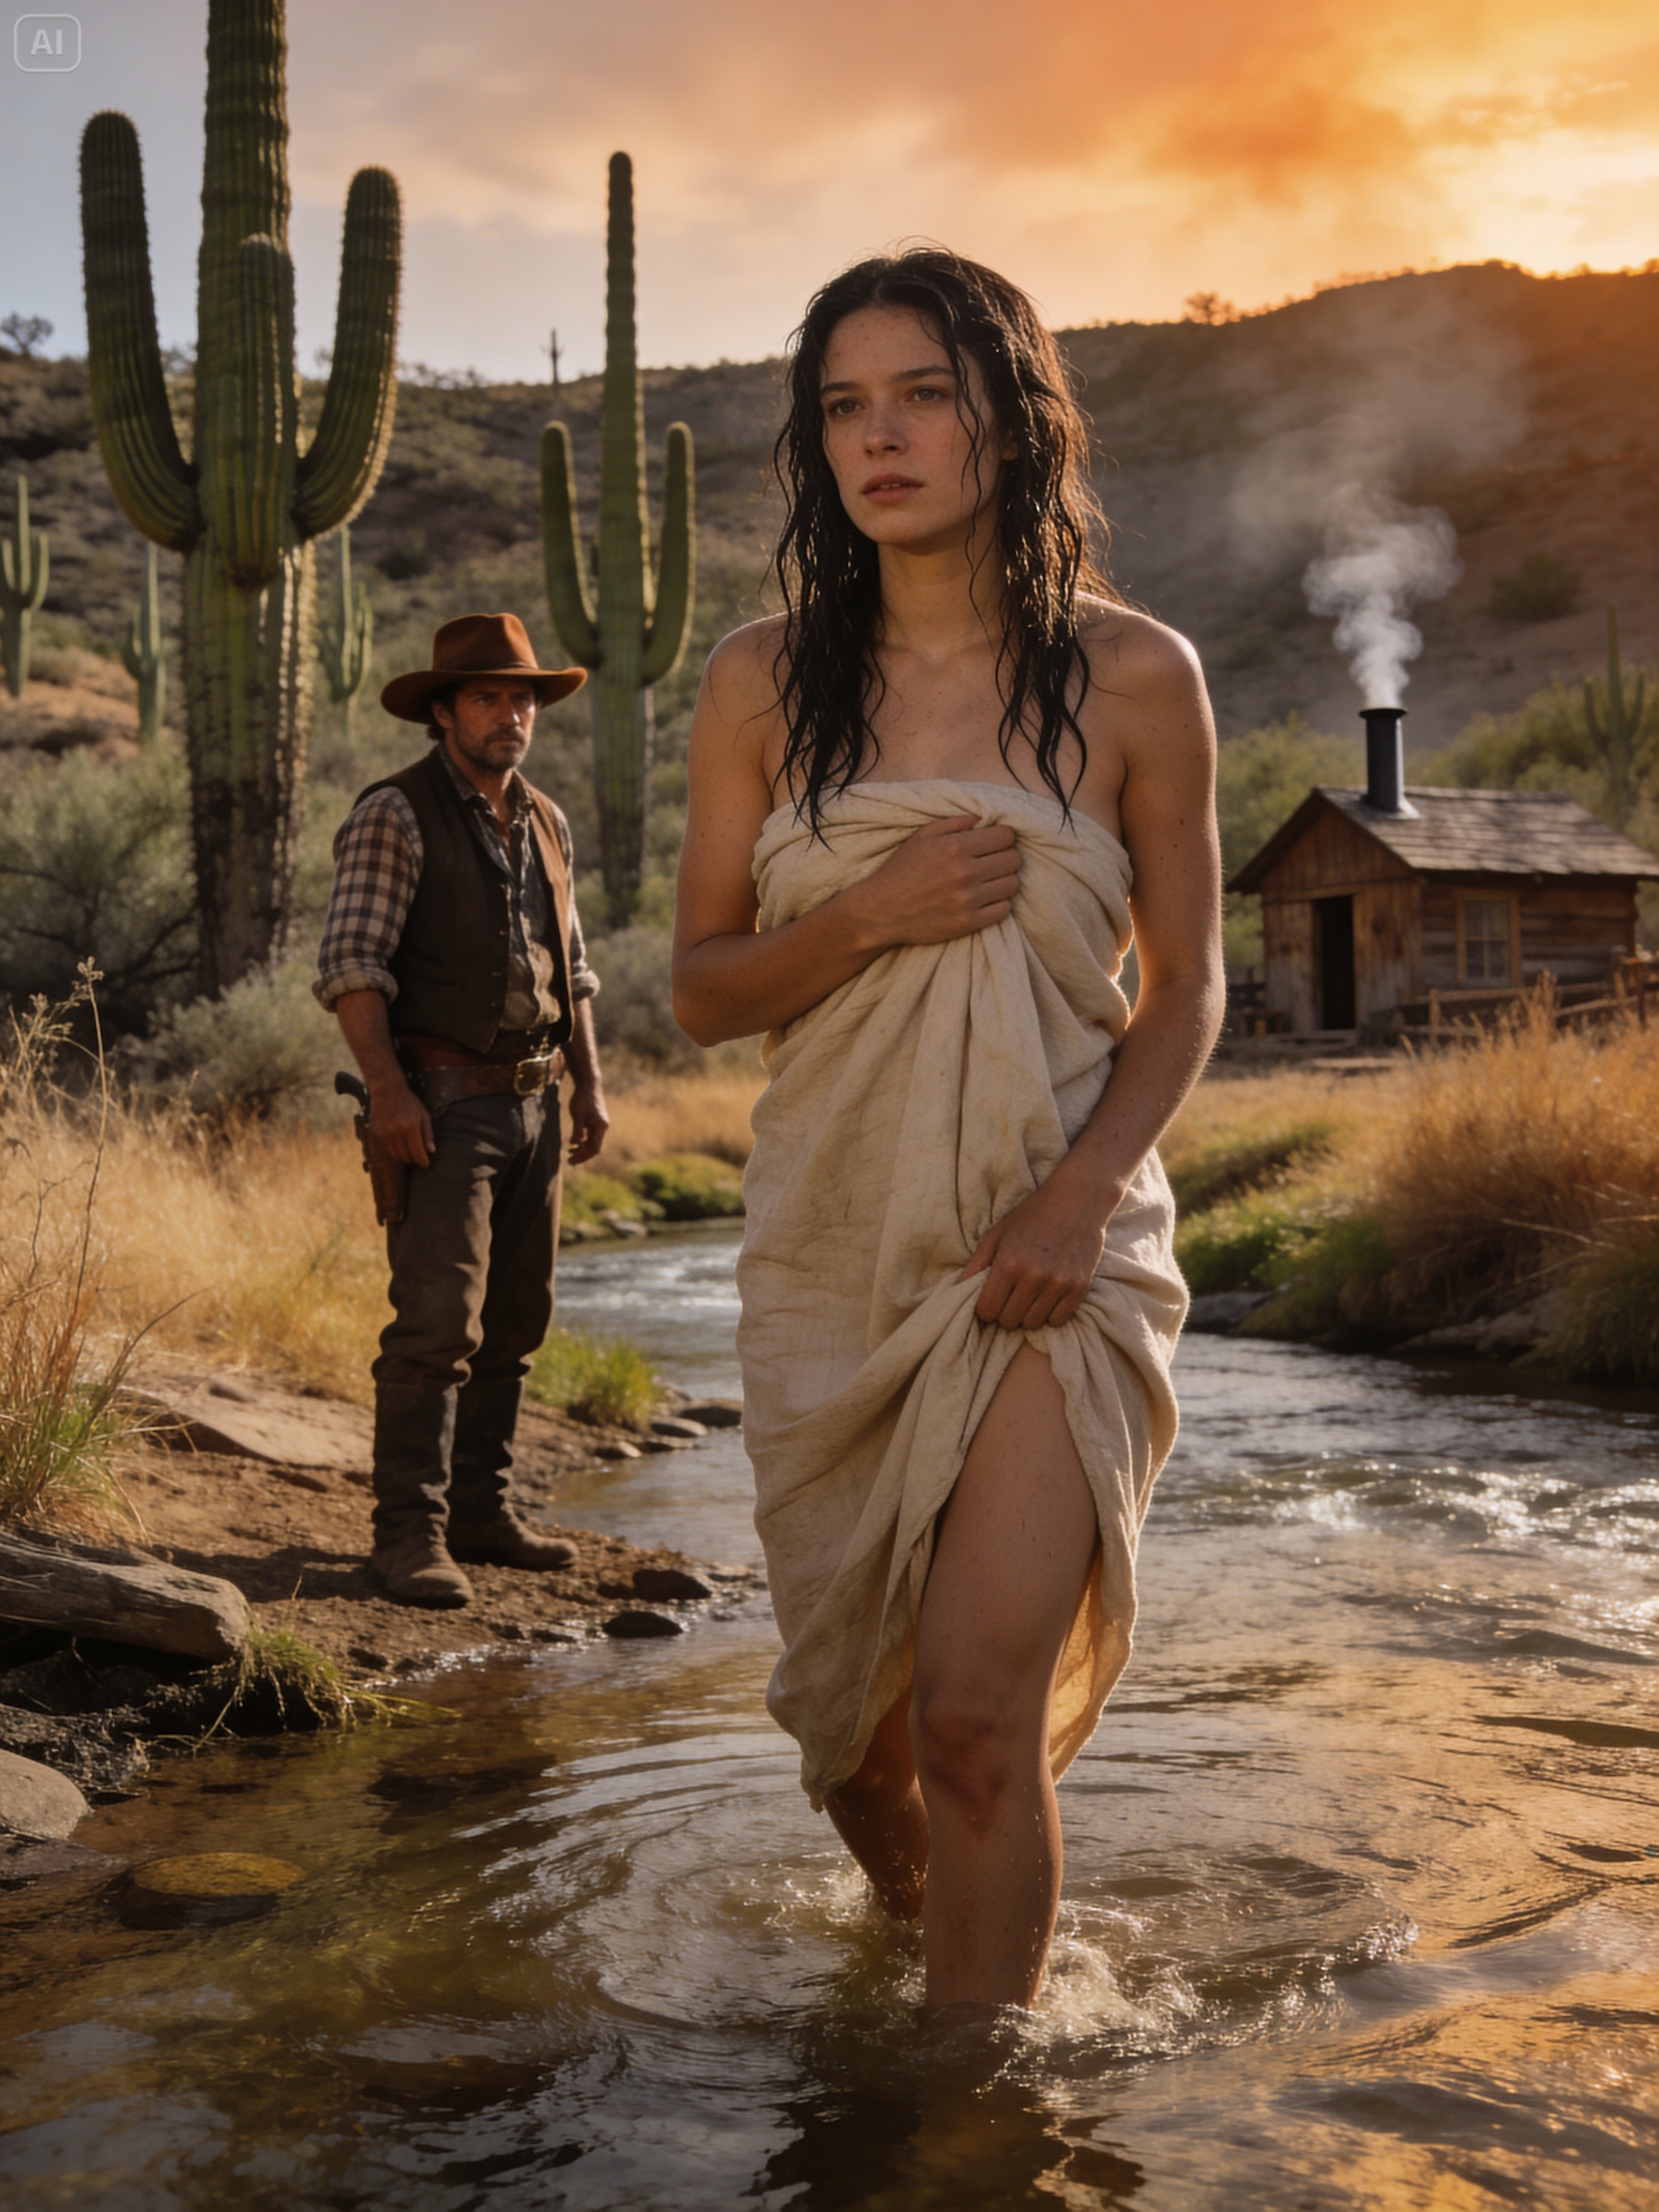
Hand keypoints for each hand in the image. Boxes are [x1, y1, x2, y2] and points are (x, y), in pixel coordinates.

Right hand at [369, 1073, 434, 1165]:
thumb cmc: (409, 1103)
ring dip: (404, 1156)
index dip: (423, 1162)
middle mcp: (396, 1132)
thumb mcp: (424, 1116)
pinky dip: (394, 1150)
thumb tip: (431, 1151)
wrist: (387, 1091)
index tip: (425, 1165)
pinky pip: (387, 1149)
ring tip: (409, 1151)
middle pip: (406, 1156)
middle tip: (418, 1156)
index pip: (417, 1153)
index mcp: (411, 1128)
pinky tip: (399, 1144)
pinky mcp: (377, 1133)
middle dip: (414, 1159)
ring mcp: (385, 1134)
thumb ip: (428, 1134)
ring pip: (396, 1155)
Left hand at [566, 1075, 609, 1165]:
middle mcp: (602, 1127)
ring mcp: (599, 1125)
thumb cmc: (583, 1098)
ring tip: (569, 1153)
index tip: (572, 1160)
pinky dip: (582, 1142)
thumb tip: (575, 1144)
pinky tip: (573, 1143)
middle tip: (569, 1161)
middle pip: (594, 1148)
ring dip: (581, 1149)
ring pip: (592, 1142)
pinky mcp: (595, 1122)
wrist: (589, 1084)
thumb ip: (577, 1130)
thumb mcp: (578, 1114)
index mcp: (600, 1127)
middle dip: (582, 1155)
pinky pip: (590, 1136)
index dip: (584, 1156)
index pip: (595, 1148)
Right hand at [847, 816, 1020, 949]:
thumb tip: (985, 819)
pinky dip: (999, 903)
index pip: (1006, 836)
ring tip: (989, 880)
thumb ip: (956, 822)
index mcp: (956, 846)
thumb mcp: (923, 836)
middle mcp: (966, 872)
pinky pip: (1004, 910)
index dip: (1003, 837)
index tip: (995, 842)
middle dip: (1006, 857)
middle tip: (992, 861)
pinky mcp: (969, 923)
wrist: (881, 911)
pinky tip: (985, 899)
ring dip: (1004, 880)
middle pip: (1014, 859)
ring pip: (1012, 884)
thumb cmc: (901, 870)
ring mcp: (969, 900)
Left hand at [957, 1174, 1112, 1330]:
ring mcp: (1058, 1283)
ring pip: (1033, 1324)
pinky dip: (1050, 1314)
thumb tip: (955, 1291)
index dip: (985, 1309)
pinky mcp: (1079, 1288)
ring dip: (1027, 1315)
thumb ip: (976, 1265)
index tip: (991, 1300)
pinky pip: (1058, 1320)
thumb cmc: (1031, 1216)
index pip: (987, 1311)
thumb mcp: (997, 1235)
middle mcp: (1033, 1276)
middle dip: (1005, 1312)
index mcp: (1008, 1263)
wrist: (1077, 1199)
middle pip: (1009, 1321)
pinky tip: (1048, 1297)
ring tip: (1029, 1295)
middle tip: (1010, 1296)